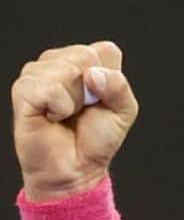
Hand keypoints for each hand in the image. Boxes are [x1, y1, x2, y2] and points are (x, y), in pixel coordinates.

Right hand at [12, 42, 138, 201]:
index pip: (105, 51)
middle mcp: (60, 62)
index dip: (111, 80)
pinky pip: (47, 87)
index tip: (103, 102)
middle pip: (85, 56)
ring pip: (65, 69)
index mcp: (86, 62)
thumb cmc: (96, 140)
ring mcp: (39, 74)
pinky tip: (54, 117)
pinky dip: (58, 106)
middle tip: (84, 111)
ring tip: (67, 114)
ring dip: (74, 100)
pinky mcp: (23, 90)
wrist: (75, 169)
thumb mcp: (123, 112)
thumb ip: (120, 87)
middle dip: (92, 90)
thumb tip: (93, 74)